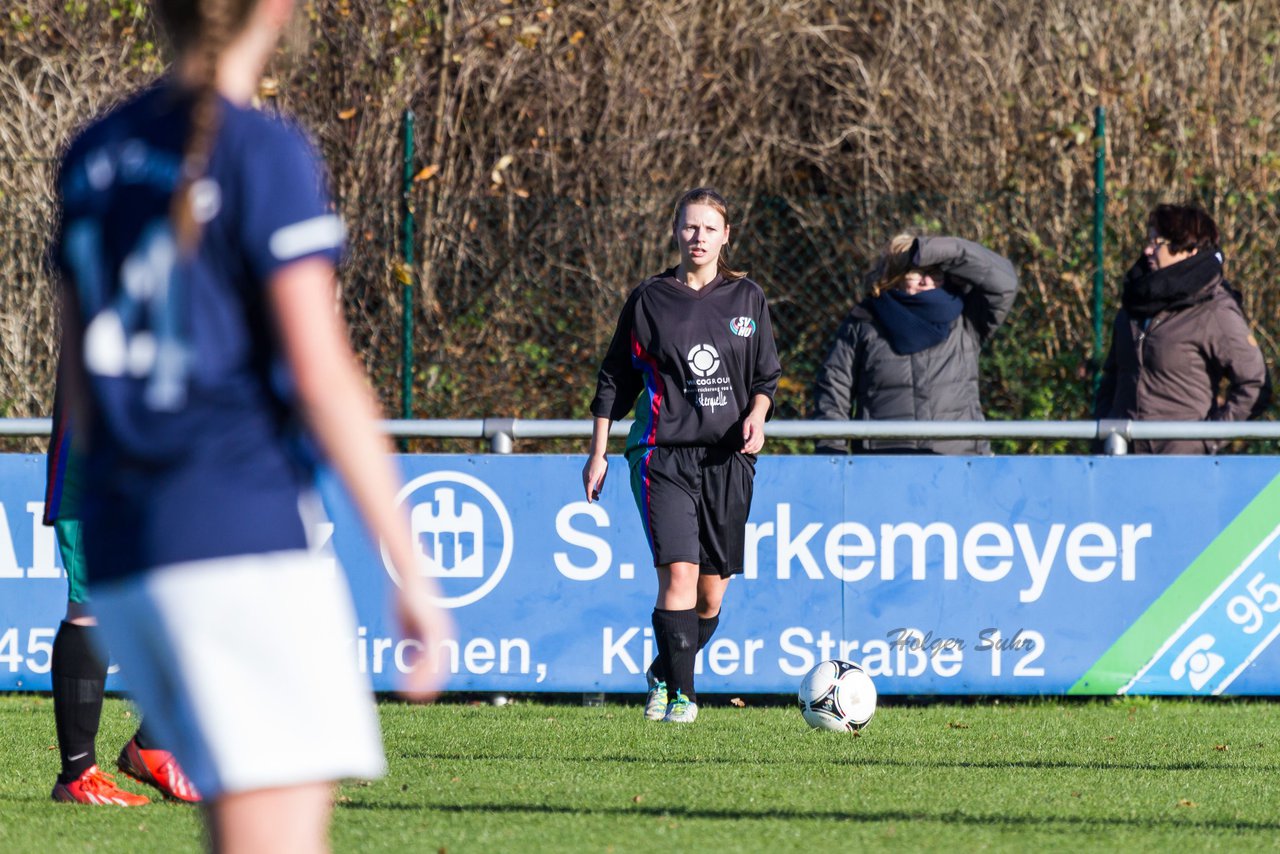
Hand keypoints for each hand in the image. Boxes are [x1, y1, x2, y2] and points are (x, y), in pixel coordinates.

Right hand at [395, 588, 454, 702]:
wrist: (408, 578)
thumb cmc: (407, 599)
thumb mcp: (406, 626)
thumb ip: (410, 643)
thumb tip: (411, 662)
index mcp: (438, 635)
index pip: (436, 663)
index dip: (428, 679)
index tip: (418, 693)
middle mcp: (443, 635)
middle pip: (439, 667)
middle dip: (428, 684)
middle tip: (416, 698)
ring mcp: (440, 632)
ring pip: (436, 664)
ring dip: (425, 681)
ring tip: (414, 694)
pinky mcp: (433, 628)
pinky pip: (430, 654)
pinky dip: (423, 669)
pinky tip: (415, 678)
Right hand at [583, 454, 607, 501]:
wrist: (597, 453)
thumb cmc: (602, 463)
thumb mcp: (604, 474)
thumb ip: (601, 483)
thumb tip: (599, 492)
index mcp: (591, 478)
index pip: (588, 491)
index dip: (589, 497)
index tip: (590, 502)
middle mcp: (586, 477)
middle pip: (586, 489)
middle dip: (591, 495)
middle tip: (598, 498)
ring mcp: (584, 474)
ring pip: (585, 485)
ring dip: (590, 490)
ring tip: (597, 493)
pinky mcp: (584, 471)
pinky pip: (585, 481)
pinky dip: (588, 485)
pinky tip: (593, 487)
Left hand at [742, 412, 765, 453]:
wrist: (758, 418)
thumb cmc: (750, 420)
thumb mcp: (746, 423)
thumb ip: (745, 430)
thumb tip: (745, 438)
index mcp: (757, 430)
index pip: (753, 439)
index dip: (749, 444)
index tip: (743, 447)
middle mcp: (760, 435)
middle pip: (755, 445)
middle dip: (748, 449)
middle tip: (741, 451)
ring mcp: (762, 438)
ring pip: (757, 447)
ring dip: (751, 451)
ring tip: (744, 451)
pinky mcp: (762, 440)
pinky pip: (759, 447)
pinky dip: (754, 451)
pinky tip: (749, 451)